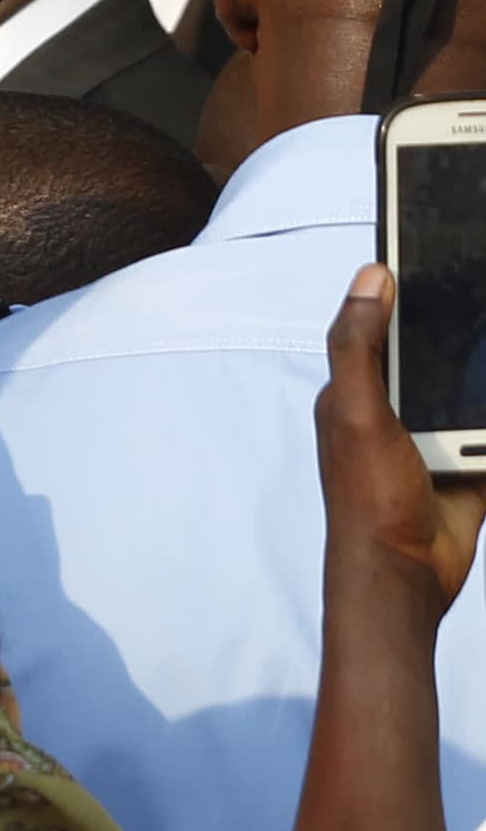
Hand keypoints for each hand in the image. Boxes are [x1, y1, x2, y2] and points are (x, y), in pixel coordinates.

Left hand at [321, 265, 485, 613]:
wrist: (403, 575)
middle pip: (441, 360)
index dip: (411, 295)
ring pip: (474, 396)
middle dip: (468, 339)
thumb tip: (372, 275)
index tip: (445, 255)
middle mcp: (395, 410)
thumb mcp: (357, 411)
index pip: (386, 329)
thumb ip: (360, 346)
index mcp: (359, 391)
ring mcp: (434, 439)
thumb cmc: (368, 493)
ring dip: (484, 381)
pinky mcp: (468, 467)